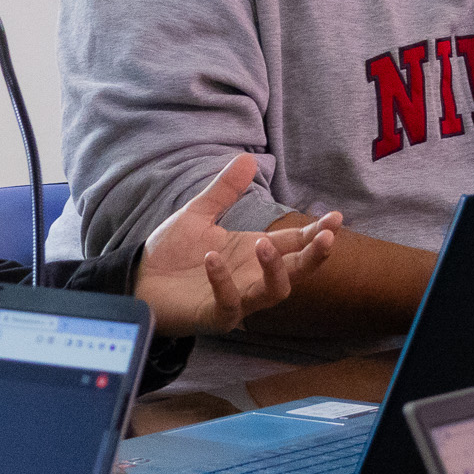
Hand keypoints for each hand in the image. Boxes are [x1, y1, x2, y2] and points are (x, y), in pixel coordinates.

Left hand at [132, 154, 340, 335]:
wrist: (138, 280)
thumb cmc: (172, 253)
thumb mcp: (199, 215)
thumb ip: (224, 191)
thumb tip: (248, 157)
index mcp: (253, 253)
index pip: (294, 243)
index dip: (316, 232)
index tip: (336, 218)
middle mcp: (252, 278)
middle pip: (296, 272)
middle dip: (314, 257)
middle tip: (326, 238)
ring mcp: (237, 300)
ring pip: (272, 293)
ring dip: (274, 269)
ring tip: (262, 242)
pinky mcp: (213, 316)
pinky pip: (228, 303)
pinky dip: (223, 282)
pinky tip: (212, 258)